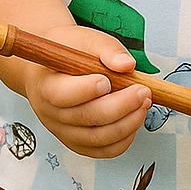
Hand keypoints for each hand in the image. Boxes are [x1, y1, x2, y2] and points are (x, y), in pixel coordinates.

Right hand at [23, 26, 151, 158]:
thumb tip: (127, 64)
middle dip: (120, 106)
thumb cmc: (68, 52)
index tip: (107, 80)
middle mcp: (50, 113)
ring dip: (127, 123)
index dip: (86, 90)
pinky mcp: (77, 142)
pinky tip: (134, 119)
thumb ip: (107, 49)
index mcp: (46, 85)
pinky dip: (123, 139)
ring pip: (97, 138)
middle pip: (86, 118)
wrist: (52, 69)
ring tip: (144, 104)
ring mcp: (63, 132)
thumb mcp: (84, 39)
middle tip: (143, 92)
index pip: (62, 95)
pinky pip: (103, 150)